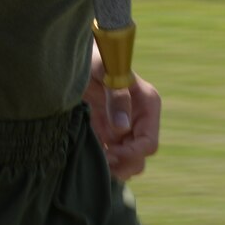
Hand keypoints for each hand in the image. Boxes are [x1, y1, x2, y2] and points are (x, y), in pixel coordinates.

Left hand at [84, 47, 160, 179]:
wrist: (76, 56)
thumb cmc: (96, 57)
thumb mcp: (105, 70)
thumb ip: (117, 96)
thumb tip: (122, 128)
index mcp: (147, 105)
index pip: (148, 142)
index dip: (132, 152)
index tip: (111, 152)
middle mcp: (139, 120)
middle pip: (141, 157)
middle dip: (125, 164)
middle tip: (103, 161)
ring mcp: (123, 128)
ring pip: (129, 161)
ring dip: (116, 168)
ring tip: (98, 163)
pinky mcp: (107, 132)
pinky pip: (111, 156)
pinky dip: (103, 162)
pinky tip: (90, 159)